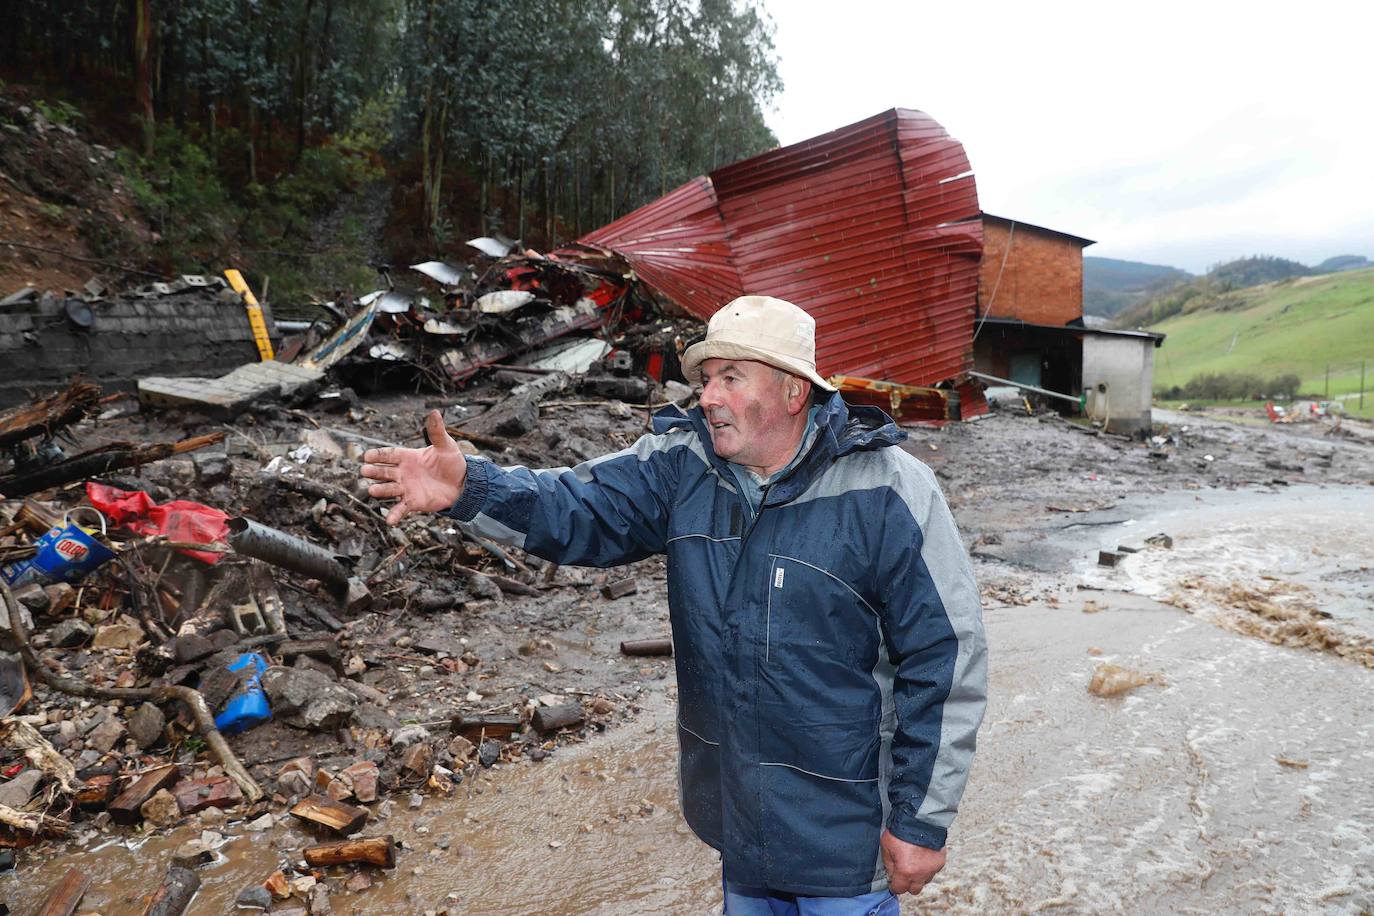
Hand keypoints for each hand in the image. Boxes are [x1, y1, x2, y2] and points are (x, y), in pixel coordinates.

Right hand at [360, 410, 468, 525]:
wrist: (462, 483)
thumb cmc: (451, 462)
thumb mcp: (445, 445)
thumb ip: (437, 432)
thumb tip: (435, 412)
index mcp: (408, 457)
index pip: (389, 455)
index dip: (378, 455)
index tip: (366, 456)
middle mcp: (403, 473)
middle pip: (385, 472)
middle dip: (374, 472)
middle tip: (364, 471)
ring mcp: (406, 488)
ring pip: (389, 489)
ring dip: (380, 490)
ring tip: (371, 490)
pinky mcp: (413, 502)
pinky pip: (401, 508)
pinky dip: (394, 514)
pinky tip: (389, 520)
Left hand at [880, 829, 945, 894]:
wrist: (919, 818)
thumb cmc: (901, 831)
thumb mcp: (886, 847)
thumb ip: (888, 864)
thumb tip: (891, 875)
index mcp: (905, 871)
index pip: (899, 889)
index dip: (894, 885)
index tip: (893, 880)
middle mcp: (921, 874)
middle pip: (914, 890)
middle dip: (908, 883)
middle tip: (904, 872)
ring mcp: (932, 868)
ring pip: (925, 880)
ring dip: (919, 875)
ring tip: (914, 862)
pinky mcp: (940, 861)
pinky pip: (933, 870)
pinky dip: (928, 866)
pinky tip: (923, 855)